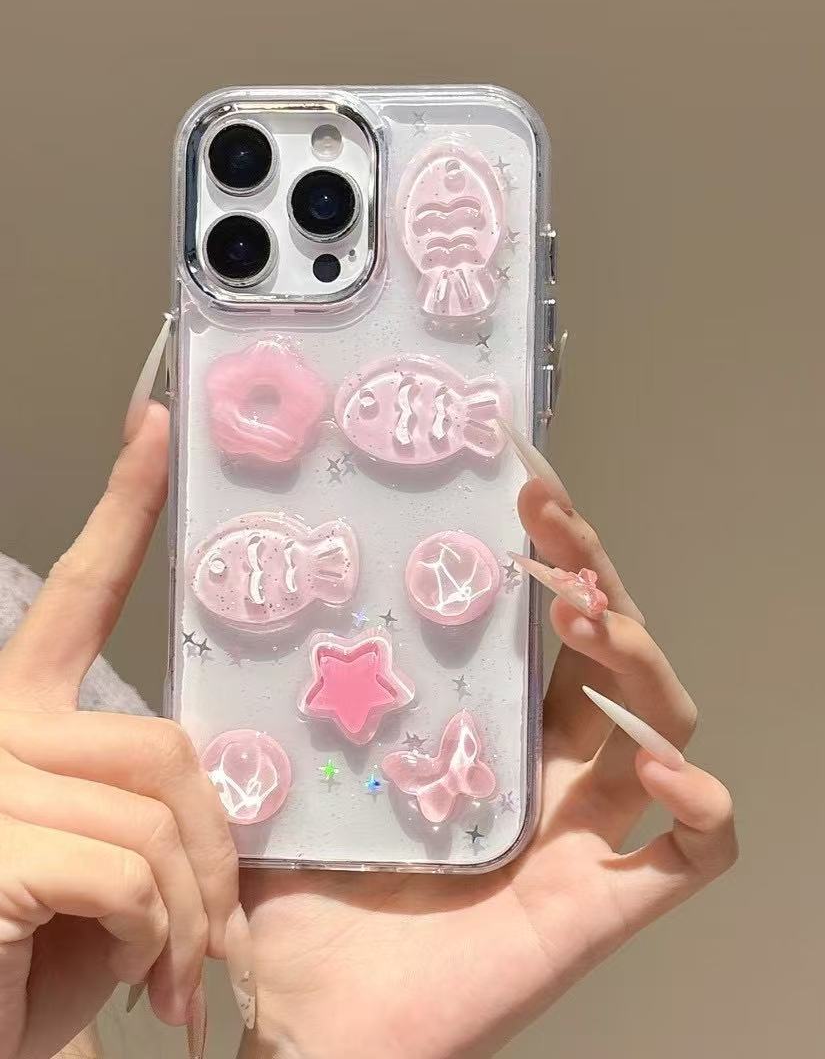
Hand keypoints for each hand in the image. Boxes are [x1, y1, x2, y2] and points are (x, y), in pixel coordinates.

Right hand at [0, 404, 241, 1058]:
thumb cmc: (40, 955)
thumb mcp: (110, 857)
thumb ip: (152, 797)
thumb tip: (216, 793)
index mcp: (23, 714)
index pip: (80, 595)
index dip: (123, 508)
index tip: (158, 426)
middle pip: (167, 746)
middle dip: (212, 851)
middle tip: (215, 941)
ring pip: (159, 819)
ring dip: (187, 915)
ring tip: (165, 976)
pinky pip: (133, 878)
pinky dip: (151, 943)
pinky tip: (118, 982)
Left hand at [242, 455, 736, 1058]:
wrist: (312, 1031)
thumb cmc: (299, 913)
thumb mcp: (283, 778)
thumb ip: (270, 702)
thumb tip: (226, 599)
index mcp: (491, 742)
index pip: (547, 632)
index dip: (553, 558)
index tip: (525, 493)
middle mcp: (551, 777)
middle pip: (615, 658)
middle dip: (597, 582)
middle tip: (553, 530)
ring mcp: (585, 838)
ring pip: (667, 727)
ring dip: (641, 661)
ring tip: (587, 620)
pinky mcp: (602, 907)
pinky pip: (697, 854)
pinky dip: (705, 807)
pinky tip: (663, 769)